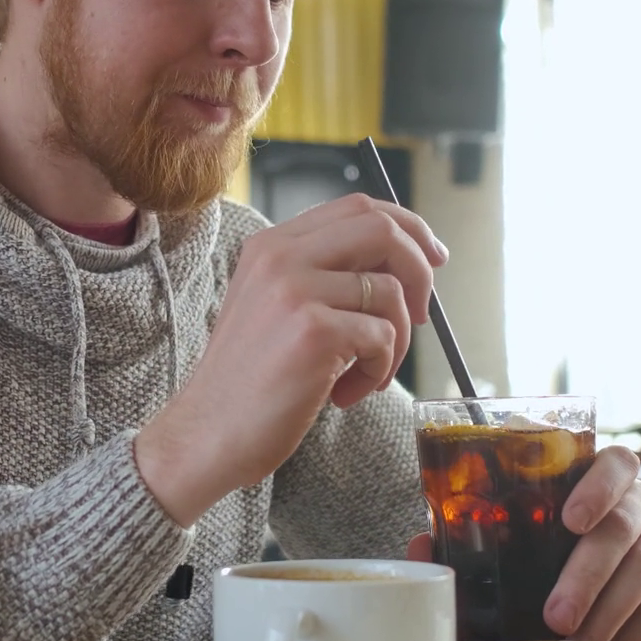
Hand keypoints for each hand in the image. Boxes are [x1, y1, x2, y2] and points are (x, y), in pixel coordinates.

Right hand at [136, 193, 447, 526]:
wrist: (208, 433)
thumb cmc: (250, 381)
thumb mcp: (277, 307)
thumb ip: (325, 276)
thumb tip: (405, 265)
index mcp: (271, 245)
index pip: (358, 207)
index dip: (407, 227)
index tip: (431, 258)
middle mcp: (281, 256)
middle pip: (382, 229)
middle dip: (419, 269)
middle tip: (421, 314)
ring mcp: (296, 290)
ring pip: (390, 293)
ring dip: (394, 344)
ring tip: (362, 375)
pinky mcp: (315, 331)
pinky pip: (383, 338)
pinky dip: (377, 372)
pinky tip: (345, 394)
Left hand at [406, 447, 640, 640]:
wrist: (620, 575)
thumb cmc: (557, 547)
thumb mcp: (524, 533)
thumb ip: (479, 535)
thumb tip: (419, 547)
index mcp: (607, 477)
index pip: (614, 463)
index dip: (596, 486)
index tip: (569, 518)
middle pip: (624, 528)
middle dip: (587, 574)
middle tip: (555, 615)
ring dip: (609, 613)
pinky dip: (637, 638)